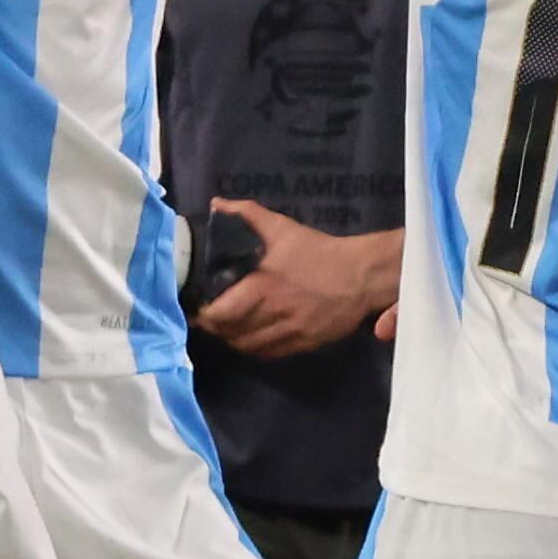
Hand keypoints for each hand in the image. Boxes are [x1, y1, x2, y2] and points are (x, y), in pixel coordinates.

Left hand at [190, 201, 394, 357]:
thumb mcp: (282, 227)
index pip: (223, 312)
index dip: (205, 315)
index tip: (198, 307)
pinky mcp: (303, 344)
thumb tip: (216, 204)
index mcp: (264, 286)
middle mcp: (274, 313)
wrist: (360, 276)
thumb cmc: (317, 251)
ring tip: (224, 329)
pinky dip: (253, 348)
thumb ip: (247, 215)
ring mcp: (289, 332)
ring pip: (248, 347)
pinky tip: (249, 337)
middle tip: (206, 319)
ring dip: (232, 340)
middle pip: (231, 333)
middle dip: (215, 329)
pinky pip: (269, 354)